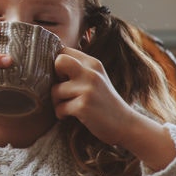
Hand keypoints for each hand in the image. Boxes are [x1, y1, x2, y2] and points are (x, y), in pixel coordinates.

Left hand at [51, 48, 175, 169]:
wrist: (125, 124)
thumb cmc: (104, 102)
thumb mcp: (96, 78)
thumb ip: (78, 69)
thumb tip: (50, 63)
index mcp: (93, 63)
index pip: (64, 51)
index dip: (58, 64)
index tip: (63, 78)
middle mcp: (91, 73)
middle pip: (59, 61)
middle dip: (54, 75)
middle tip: (62, 88)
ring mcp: (88, 89)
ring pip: (55, 90)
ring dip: (57, 101)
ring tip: (68, 107)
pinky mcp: (83, 106)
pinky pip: (59, 108)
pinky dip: (61, 114)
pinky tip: (70, 116)